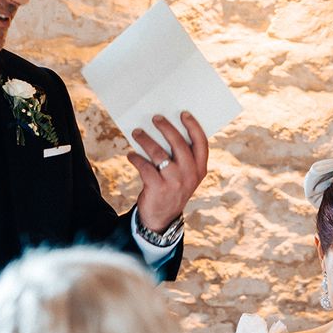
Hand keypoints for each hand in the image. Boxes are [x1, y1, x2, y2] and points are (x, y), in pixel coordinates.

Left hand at [127, 112, 207, 231]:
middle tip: (155, 118)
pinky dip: (136, 158)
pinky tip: (131, 155)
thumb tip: (165, 129)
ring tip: (136, 132)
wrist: (161, 219)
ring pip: (159, 153)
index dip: (193, 126)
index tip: (183, 114)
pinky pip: (145, 167)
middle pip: (179, 143)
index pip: (201, 143)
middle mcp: (190, 174)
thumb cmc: (171, 189)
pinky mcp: (158, 188)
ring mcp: (174, 182)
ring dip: (145, 140)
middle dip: (166, 127)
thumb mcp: (184, 176)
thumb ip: (182, 158)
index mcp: (200, 169)